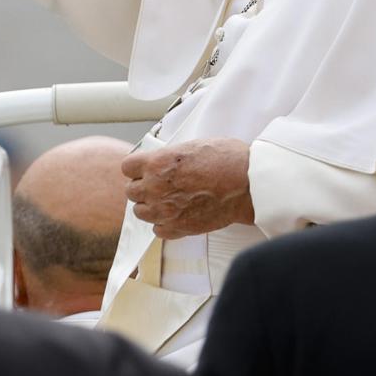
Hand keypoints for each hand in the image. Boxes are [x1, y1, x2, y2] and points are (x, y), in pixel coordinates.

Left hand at [122, 138, 255, 239]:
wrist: (248, 184)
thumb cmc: (227, 160)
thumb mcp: (192, 146)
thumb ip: (170, 157)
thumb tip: (163, 162)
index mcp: (157, 163)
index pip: (127, 167)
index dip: (137, 168)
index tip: (145, 169)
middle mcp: (155, 187)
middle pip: (131, 191)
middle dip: (143, 187)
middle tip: (160, 185)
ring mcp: (165, 210)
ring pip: (140, 212)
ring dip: (151, 206)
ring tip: (169, 201)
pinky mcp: (177, 228)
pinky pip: (157, 230)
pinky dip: (164, 224)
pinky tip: (177, 214)